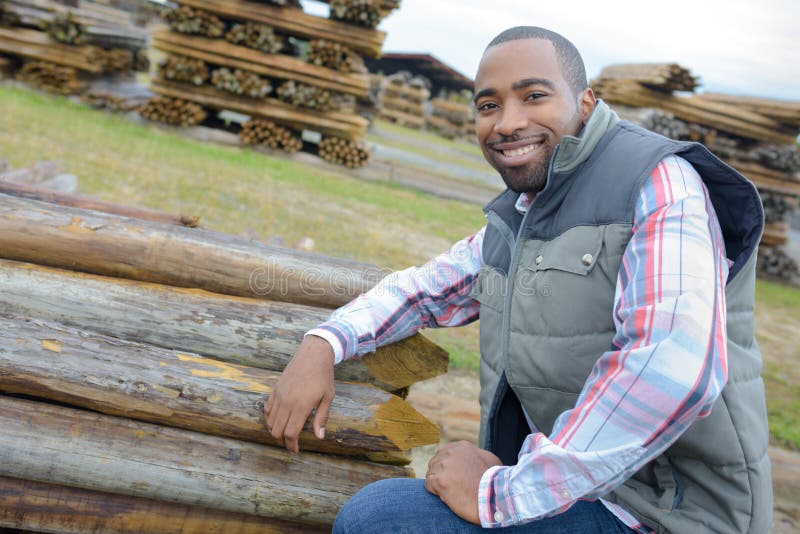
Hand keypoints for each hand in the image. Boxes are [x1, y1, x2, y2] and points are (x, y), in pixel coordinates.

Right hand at [264, 334, 334, 452]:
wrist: (313, 354)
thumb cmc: (324, 376)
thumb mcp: (328, 397)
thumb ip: (321, 418)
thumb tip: (319, 437)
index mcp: (301, 406)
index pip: (290, 433)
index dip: (292, 446)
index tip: (296, 451)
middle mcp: (287, 402)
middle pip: (277, 431)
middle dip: (283, 441)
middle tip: (291, 443)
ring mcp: (279, 395)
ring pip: (270, 422)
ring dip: (276, 431)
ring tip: (285, 432)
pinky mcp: (275, 389)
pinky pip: (266, 409)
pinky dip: (269, 419)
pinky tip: (277, 420)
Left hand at [424, 441, 501, 523]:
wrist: (495, 498)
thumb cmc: (495, 481)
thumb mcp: (489, 459)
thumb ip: (476, 453)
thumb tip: (471, 455)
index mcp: (462, 447)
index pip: (444, 452)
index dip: (446, 465)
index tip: (452, 475)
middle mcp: (451, 453)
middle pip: (435, 462)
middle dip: (440, 473)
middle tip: (450, 485)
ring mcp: (445, 466)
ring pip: (431, 473)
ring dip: (437, 482)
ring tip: (449, 491)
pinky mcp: (440, 481)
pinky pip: (428, 484)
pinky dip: (434, 491)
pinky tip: (444, 495)